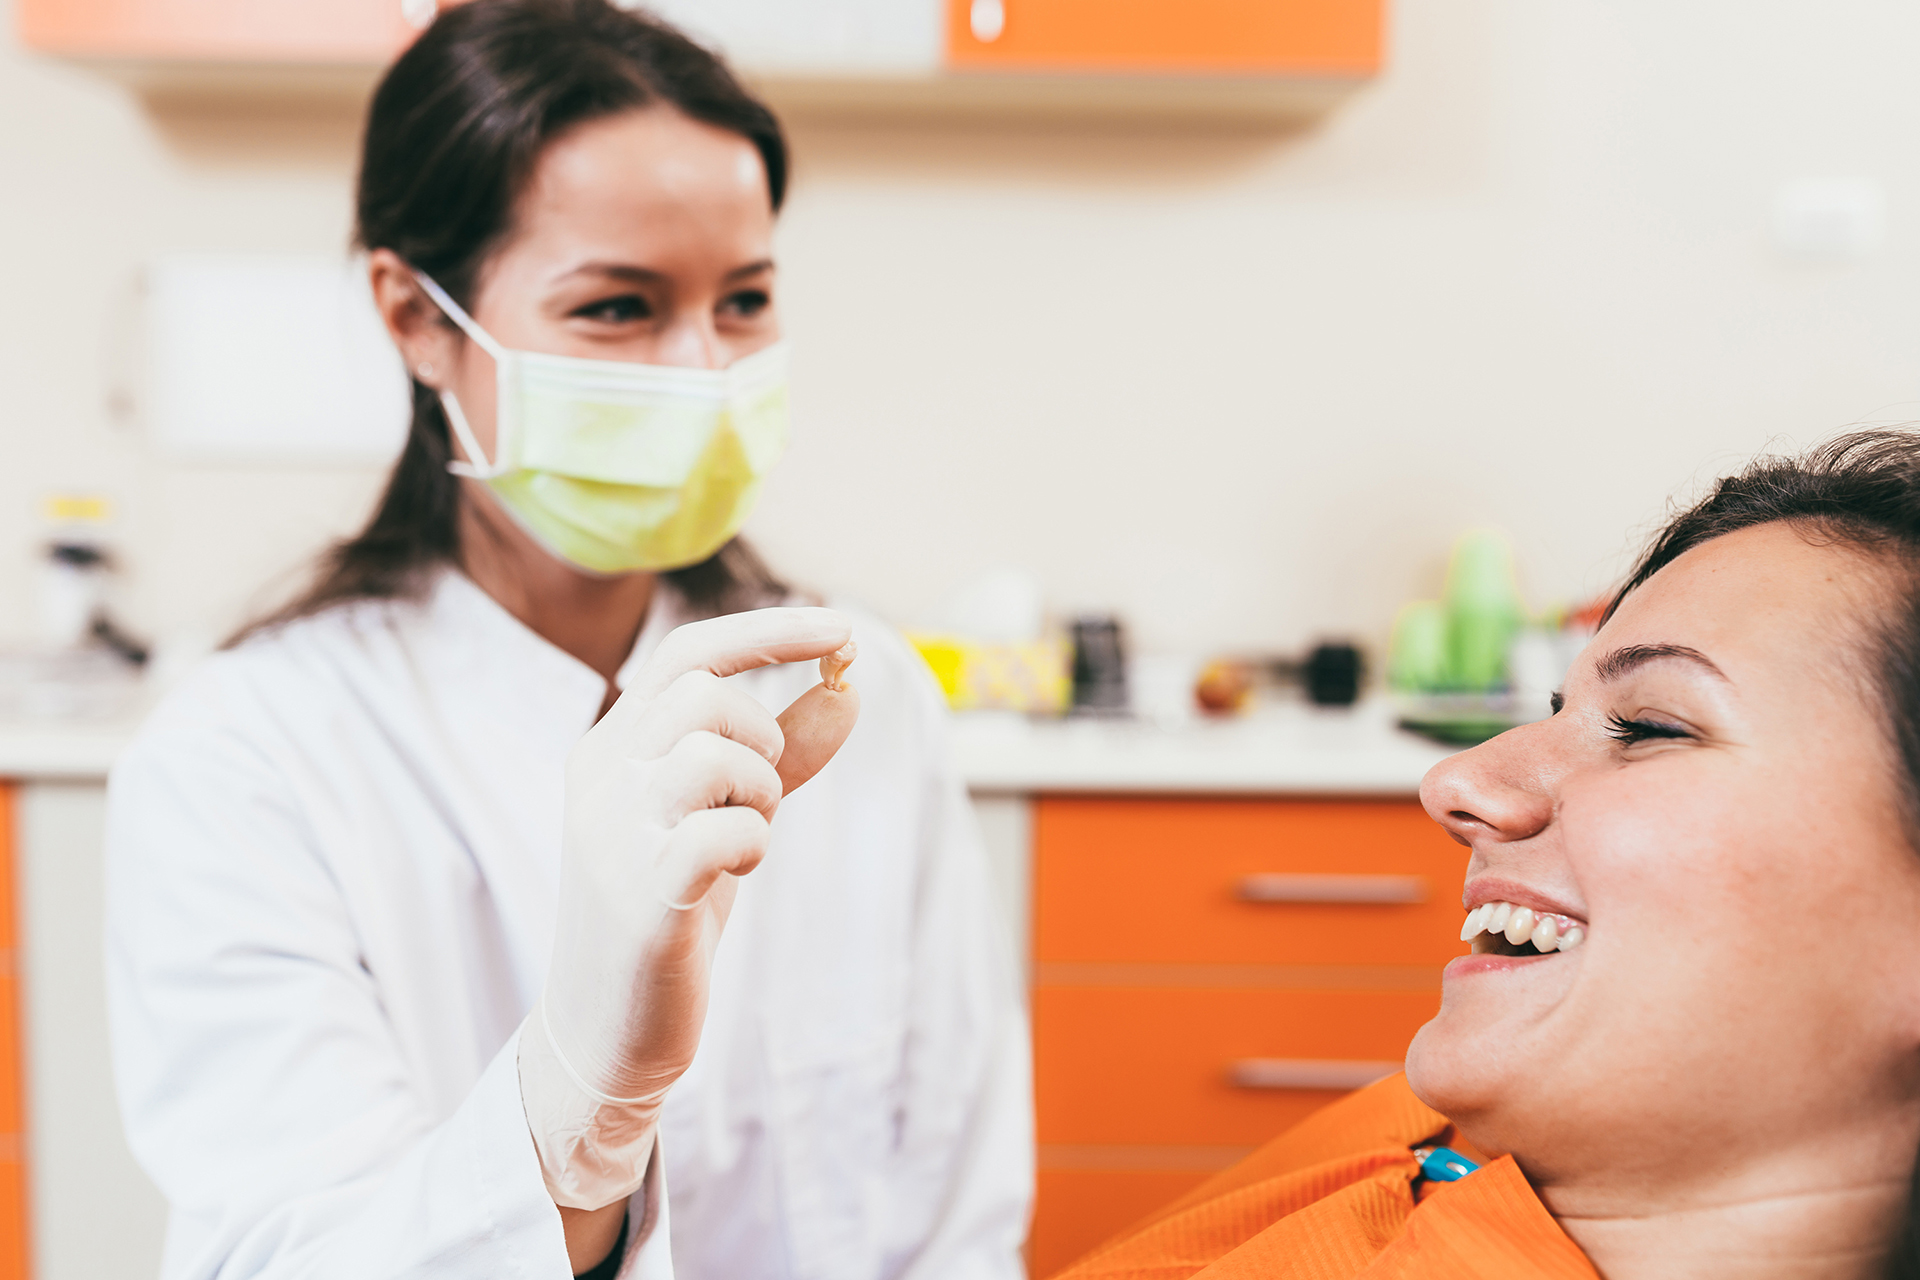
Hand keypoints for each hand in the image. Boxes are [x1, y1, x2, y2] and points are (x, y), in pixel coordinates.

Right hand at [520, 607, 860, 1209]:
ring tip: (749, 836)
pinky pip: (722, 830)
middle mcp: (600, 776)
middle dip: (764, 735)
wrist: (606, 1030)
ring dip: (761, 791)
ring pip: (712, 751)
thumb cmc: (669, 910)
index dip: (770, 631)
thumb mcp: (725, 815)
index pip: (687, 653)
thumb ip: (785, 753)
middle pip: (704, 692)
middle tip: (764, 796)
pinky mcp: (639, 895)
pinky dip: (753, 843)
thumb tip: (850, 686)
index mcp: (611, 747)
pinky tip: (737, 873)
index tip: (844, 629)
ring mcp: (611, 834)